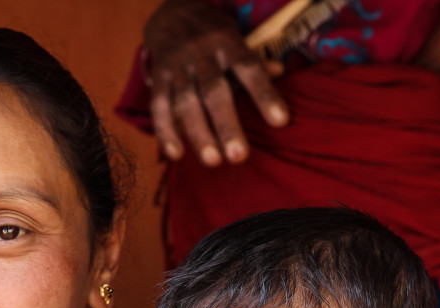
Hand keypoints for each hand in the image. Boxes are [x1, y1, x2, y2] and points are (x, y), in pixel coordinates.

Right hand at [144, 0, 288, 165]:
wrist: (171, 12)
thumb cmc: (213, 34)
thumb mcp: (235, 39)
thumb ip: (254, 61)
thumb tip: (280, 72)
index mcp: (227, 41)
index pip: (249, 69)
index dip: (264, 95)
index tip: (280, 122)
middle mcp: (200, 52)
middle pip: (214, 91)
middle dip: (226, 125)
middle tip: (238, 156)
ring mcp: (177, 64)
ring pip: (186, 102)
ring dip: (198, 134)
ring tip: (212, 161)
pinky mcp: (158, 75)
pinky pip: (159, 105)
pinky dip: (165, 130)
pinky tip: (176, 154)